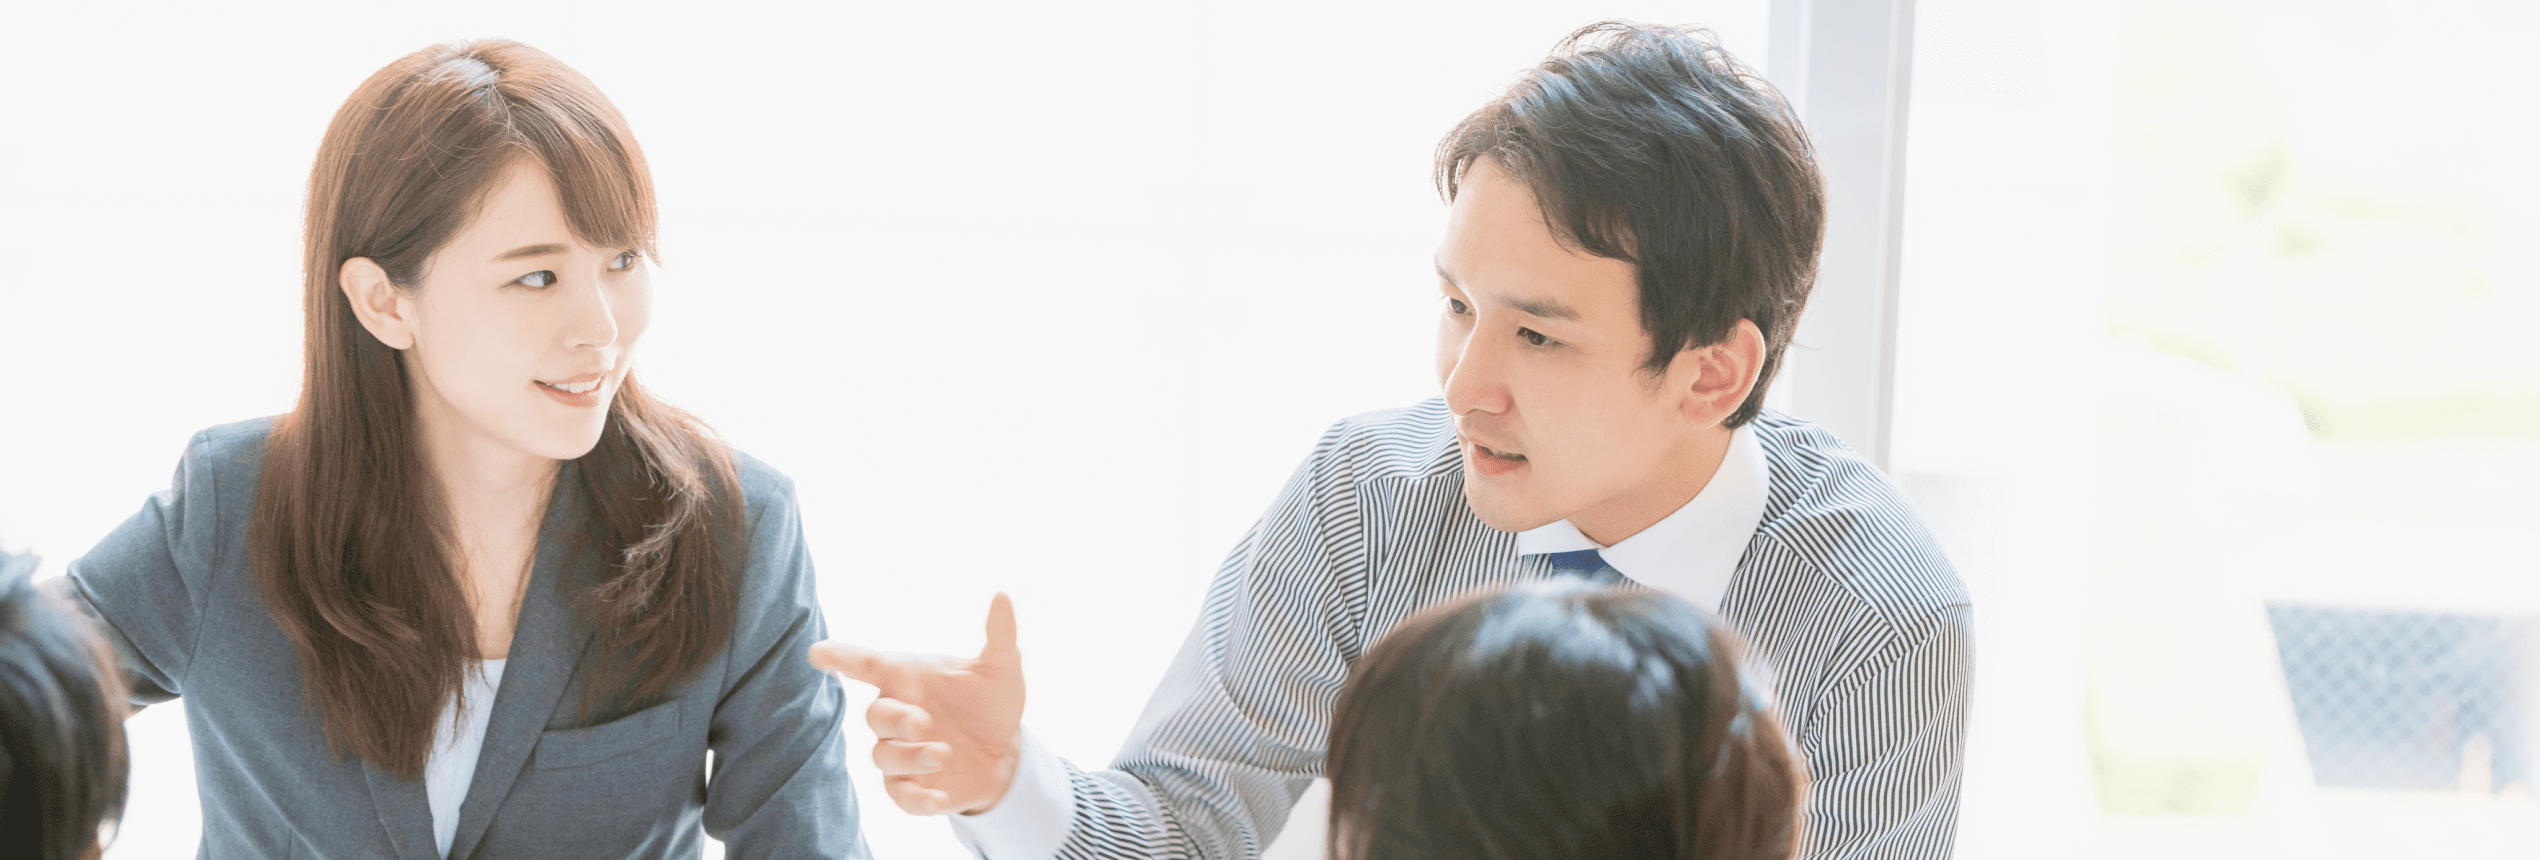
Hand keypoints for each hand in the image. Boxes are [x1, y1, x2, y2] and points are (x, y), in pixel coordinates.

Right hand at [808, 593, 1024, 815]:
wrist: (1005, 753)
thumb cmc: (991, 703)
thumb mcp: (1001, 669)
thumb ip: (1000, 636)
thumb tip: (1003, 595)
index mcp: (910, 679)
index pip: (868, 664)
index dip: (842, 658)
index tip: (819, 653)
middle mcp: (899, 713)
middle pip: (874, 716)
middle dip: (894, 720)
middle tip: (923, 723)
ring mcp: (901, 752)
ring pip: (883, 756)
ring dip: (909, 757)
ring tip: (943, 755)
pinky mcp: (911, 787)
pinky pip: (899, 796)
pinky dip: (916, 800)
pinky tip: (940, 799)